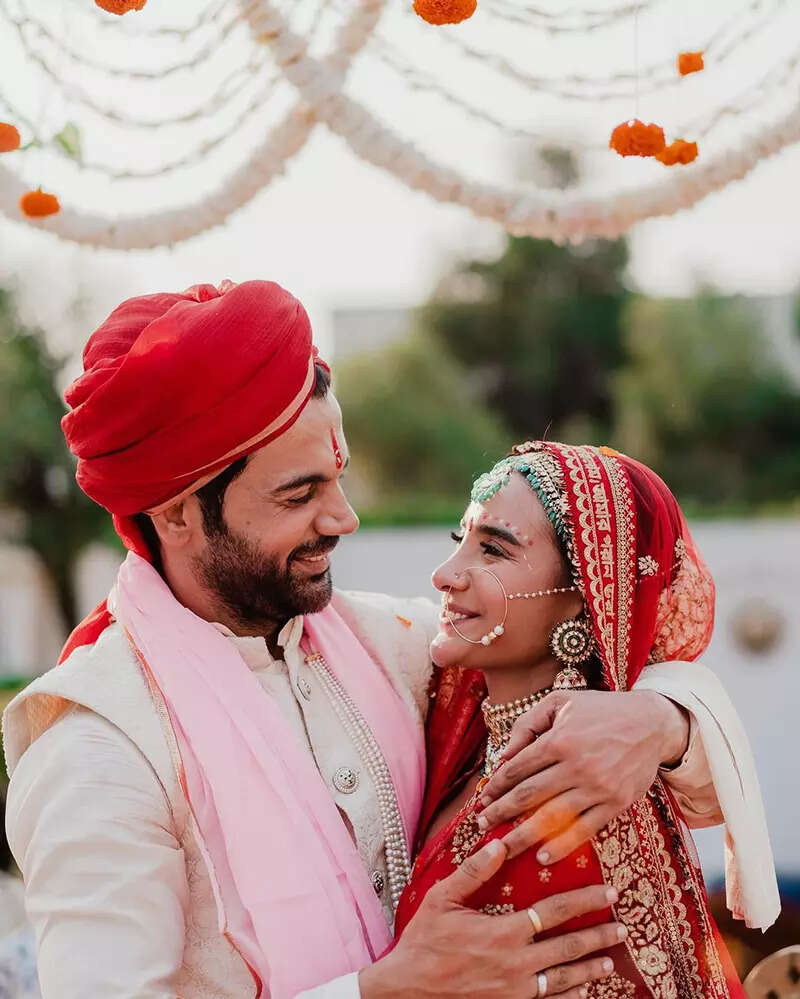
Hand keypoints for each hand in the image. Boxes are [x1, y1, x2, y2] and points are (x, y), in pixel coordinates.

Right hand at [360, 840, 623, 998]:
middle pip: (569, 948)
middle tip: (623, 926)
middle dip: (599, 935)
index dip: (584, 900)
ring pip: (564, 980)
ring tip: (611, 960)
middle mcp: (517, 964)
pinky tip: (582, 992)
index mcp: (504, 933)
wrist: (408, 991)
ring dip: (590, 968)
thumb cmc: (423, 942)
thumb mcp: (442, 900)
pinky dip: (569, 997)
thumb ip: (472, 872)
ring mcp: (516, 991)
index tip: (608, 892)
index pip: (555, 912)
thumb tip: (499, 843)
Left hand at [476, 690, 689, 861]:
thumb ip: (529, 723)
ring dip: (523, 835)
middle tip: (482, 825)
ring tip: (503, 847)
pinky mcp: (616, 804)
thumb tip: (505, 754)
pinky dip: (562, 846)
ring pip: (552, 818)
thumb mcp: (561, 702)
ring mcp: (597, 788)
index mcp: (559, 739)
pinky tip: (543, 857)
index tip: (482, 799)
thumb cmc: (601, 710)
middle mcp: (576, 765)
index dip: (496, 786)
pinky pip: (584, 830)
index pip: (517, 768)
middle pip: (529, 796)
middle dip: (501, 812)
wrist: (652, 724)